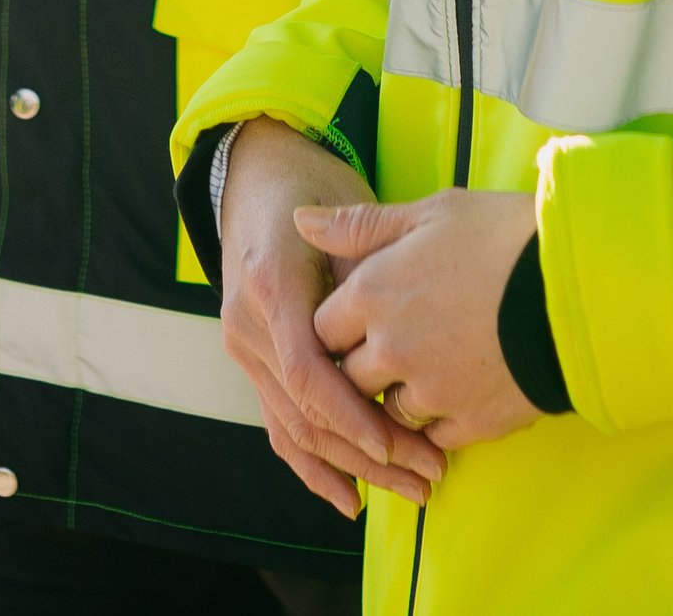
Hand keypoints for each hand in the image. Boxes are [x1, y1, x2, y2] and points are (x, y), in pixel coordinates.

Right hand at [218, 120, 446, 514]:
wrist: (256, 175)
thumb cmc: (312, 185)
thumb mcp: (346, 206)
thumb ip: (368, 263)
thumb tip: (408, 320)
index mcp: (271, 288)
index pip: (308, 372)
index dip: (352, 415)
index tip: (399, 443)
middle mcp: (247, 326)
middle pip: (304, 413)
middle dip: (369, 454)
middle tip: (428, 477)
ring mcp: (244, 348)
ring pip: (293, 429)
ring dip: (351, 468)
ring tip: (409, 490)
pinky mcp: (254, 362)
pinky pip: (279, 424)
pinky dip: (312, 466)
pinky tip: (349, 497)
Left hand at [304, 188, 541, 454]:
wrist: (580, 285)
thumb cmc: (505, 236)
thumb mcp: (433, 212)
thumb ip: (361, 225)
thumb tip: (299, 221)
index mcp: (374, 293)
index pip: (320, 329)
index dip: (338, 326)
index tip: (360, 319)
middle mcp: (391, 348)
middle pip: (348, 378)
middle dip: (362, 368)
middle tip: (395, 348)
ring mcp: (430, 390)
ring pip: (388, 413)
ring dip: (400, 398)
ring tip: (433, 371)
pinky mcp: (471, 421)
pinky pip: (435, 437)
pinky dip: (441, 423)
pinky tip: (462, 396)